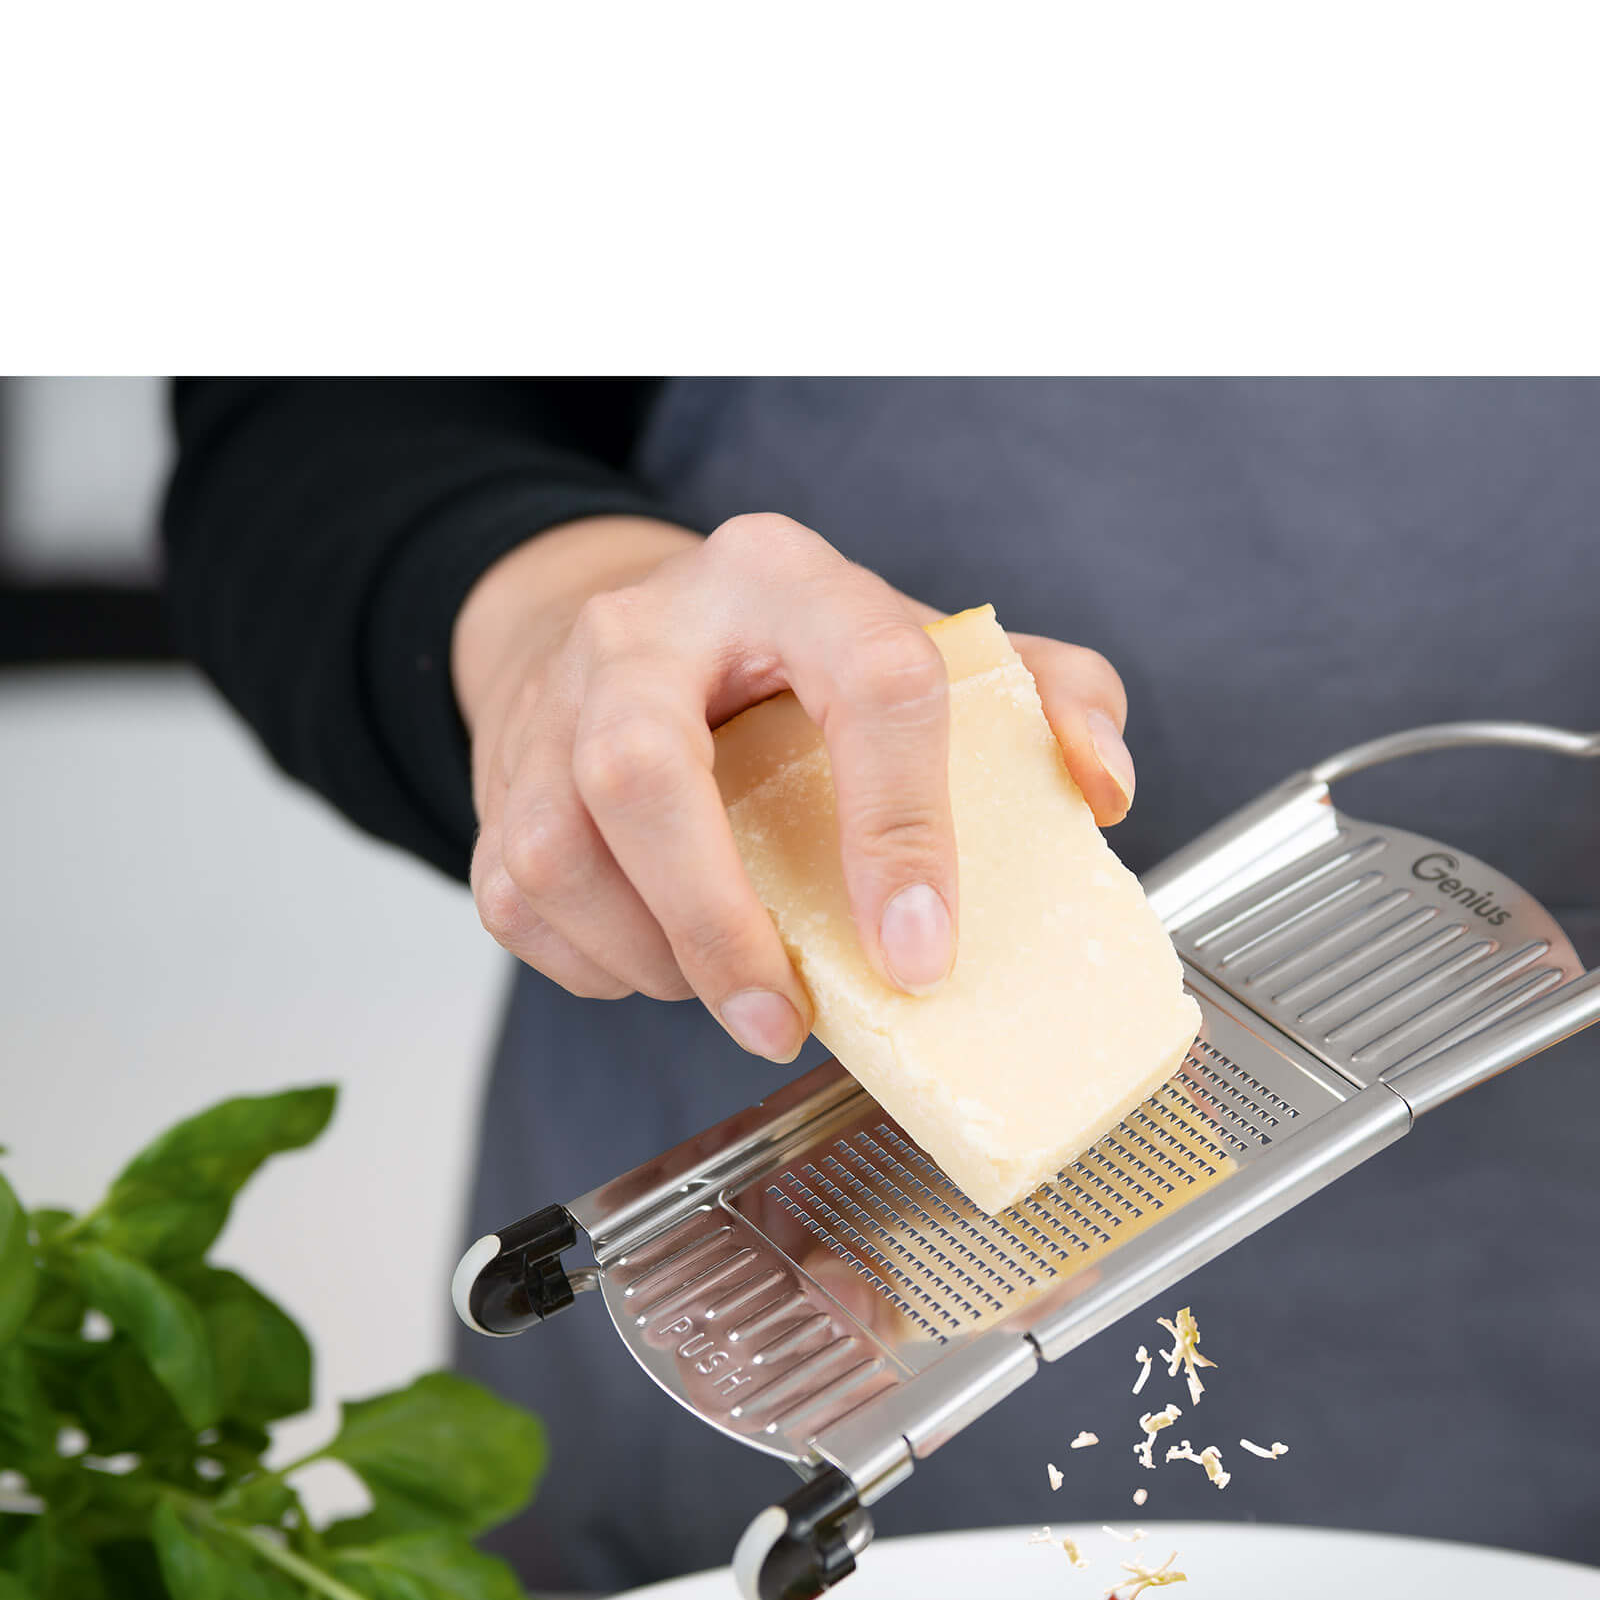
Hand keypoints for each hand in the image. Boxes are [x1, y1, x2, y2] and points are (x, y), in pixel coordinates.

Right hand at [451, 511, 1136, 1058]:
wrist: (625, 625)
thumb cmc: (794, 658)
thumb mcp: (930, 643)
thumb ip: (1046, 695)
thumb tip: (1102, 786)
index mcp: (787, 582)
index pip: (869, 681)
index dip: (903, 826)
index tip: (924, 950)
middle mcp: (648, 631)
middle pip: (641, 771)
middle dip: (715, 921)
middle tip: (783, 1018)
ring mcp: (553, 709)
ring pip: (559, 852)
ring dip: (655, 957)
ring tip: (735, 994)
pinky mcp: (497, 785)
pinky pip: (521, 904)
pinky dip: (599, 965)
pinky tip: (667, 967)